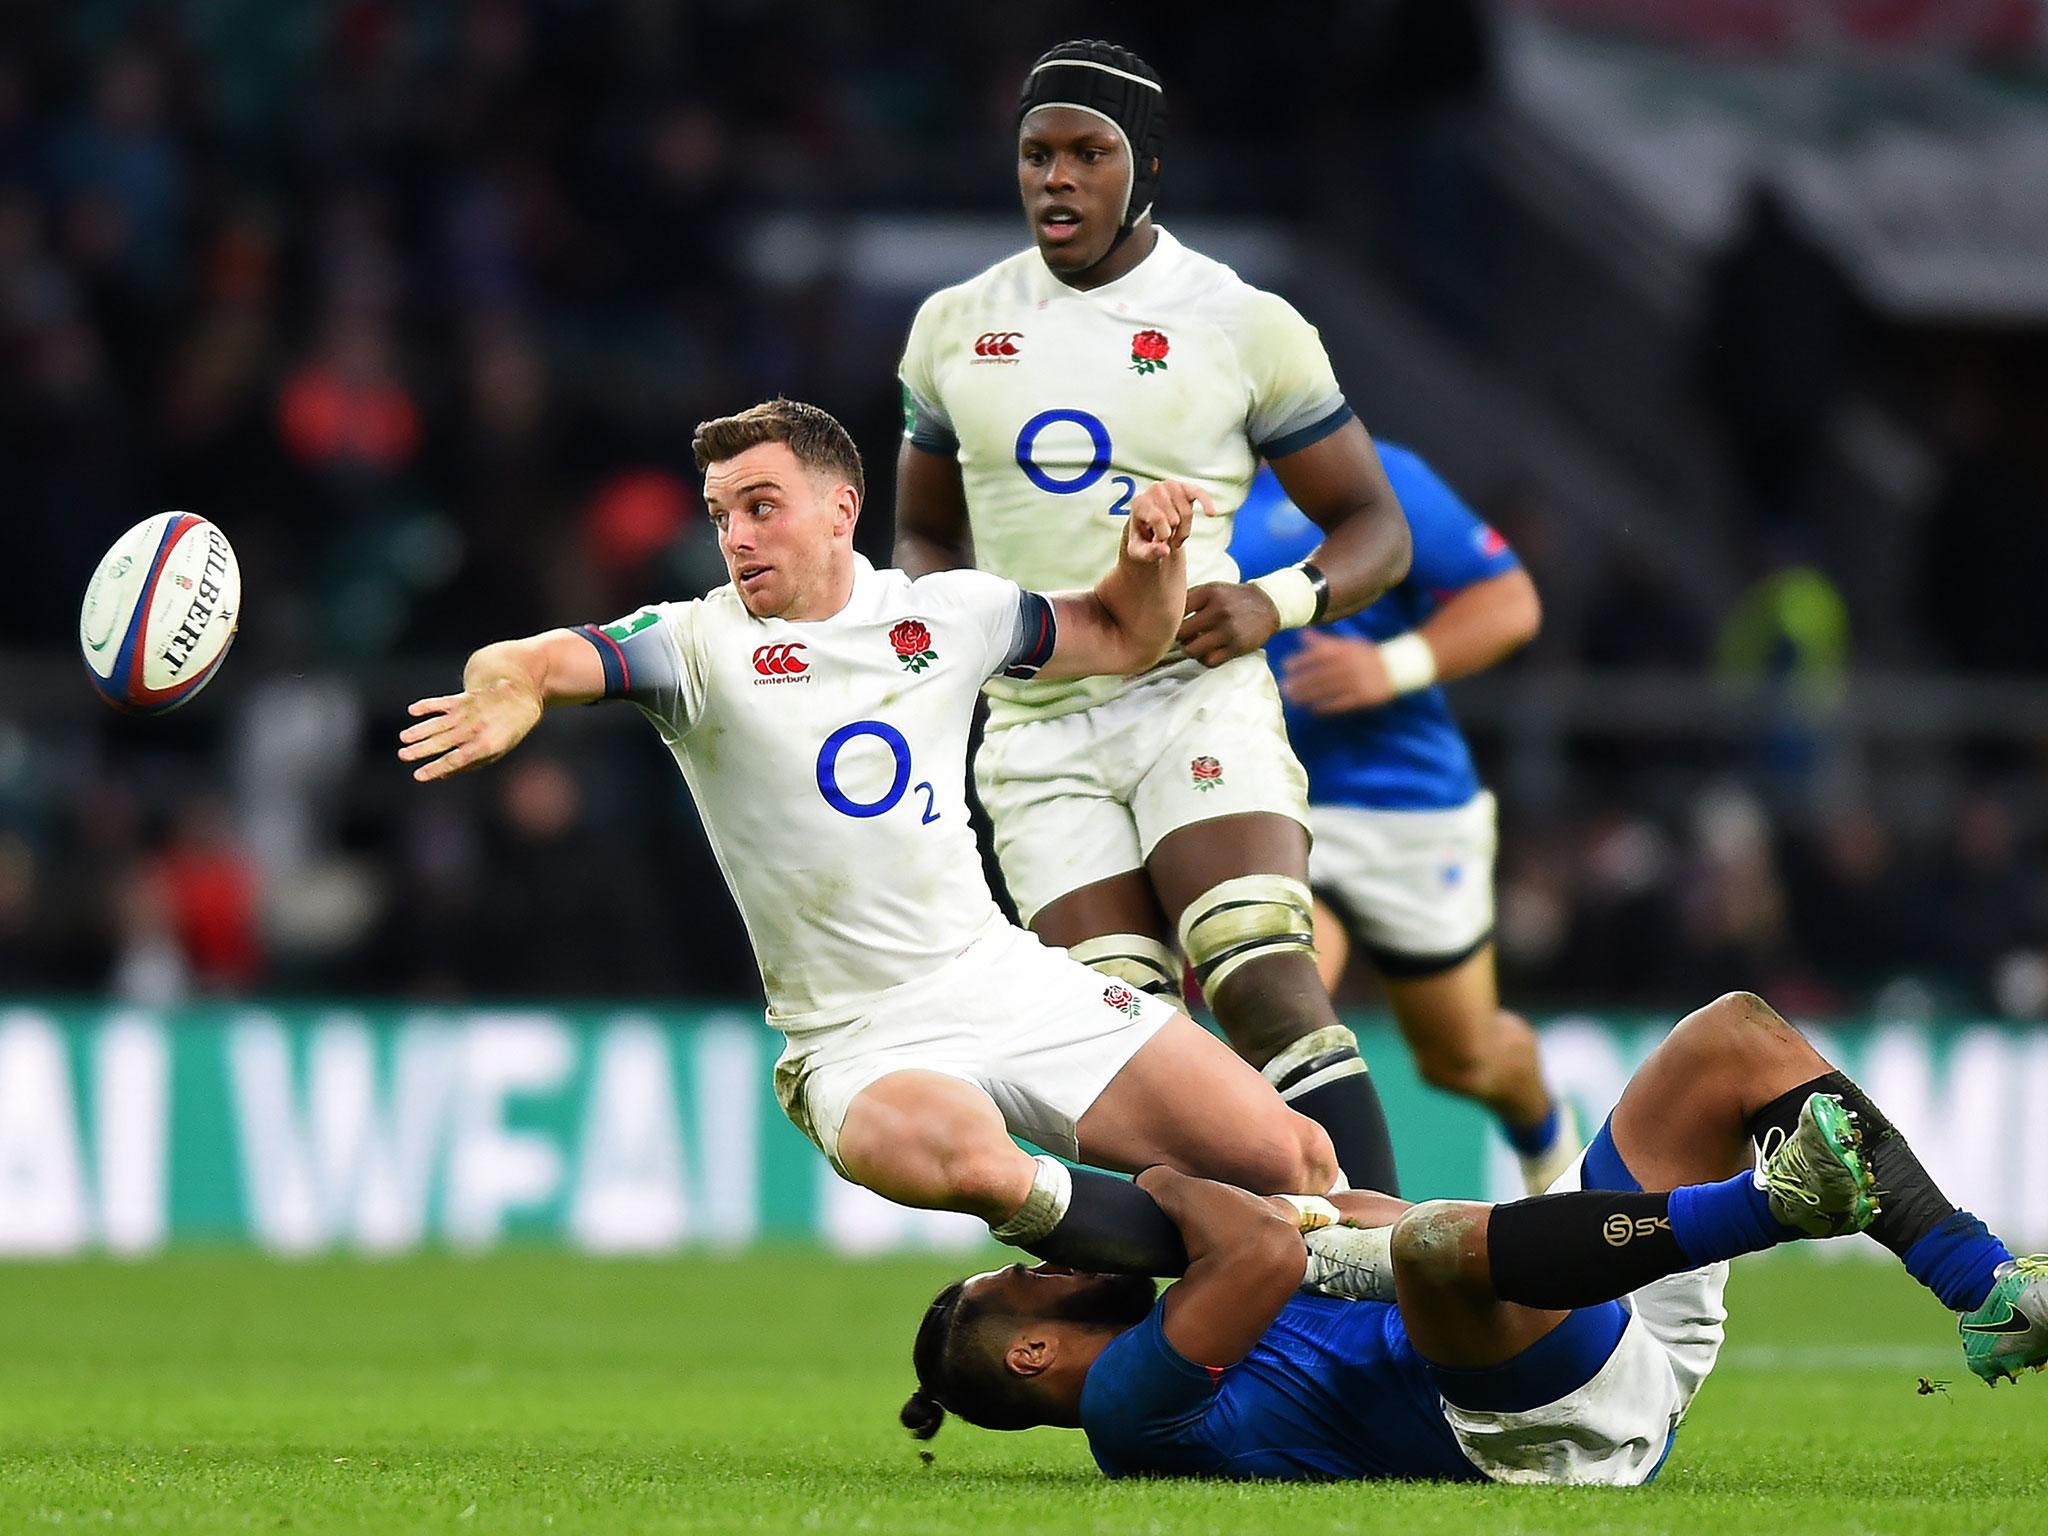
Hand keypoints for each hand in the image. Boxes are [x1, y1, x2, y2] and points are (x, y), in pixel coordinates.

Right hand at [397, 673, 542, 781]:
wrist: (519, 700)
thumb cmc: (505, 733)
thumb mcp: (494, 753)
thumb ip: (469, 764)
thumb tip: (441, 775)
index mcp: (485, 745)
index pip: (456, 760)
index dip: (436, 768)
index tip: (418, 776)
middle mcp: (475, 728)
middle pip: (443, 741)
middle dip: (422, 749)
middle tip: (403, 755)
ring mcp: (469, 712)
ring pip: (440, 723)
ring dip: (420, 730)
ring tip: (404, 738)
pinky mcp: (463, 699)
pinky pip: (443, 702)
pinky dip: (428, 705)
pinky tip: (412, 711)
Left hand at [1123, 479, 1209, 561]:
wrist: (1148, 528)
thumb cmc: (1142, 539)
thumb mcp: (1139, 551)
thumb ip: (1149, 553)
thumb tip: (1165, 550)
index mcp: (1139, 502)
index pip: (1158, 518)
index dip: (1163, 535)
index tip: (1159, 542)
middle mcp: (1154, 490)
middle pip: (1174, 518)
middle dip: (1174, 535)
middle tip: (1168, 541)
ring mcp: (1171, 486)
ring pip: (1187, 513)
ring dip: (1185, 531)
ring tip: (1176, 537)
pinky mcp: (1185, 488)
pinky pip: (1199, 493)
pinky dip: (1206, 502)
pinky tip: (1211, 513)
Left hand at [1177, 582, 1279, 666]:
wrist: (1268, 604)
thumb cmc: (1232, 598)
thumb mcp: (1212, 589)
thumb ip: (1190, 598)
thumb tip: (1162, 614)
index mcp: (1209, 592)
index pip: (1176, 610)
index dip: (1170, 620)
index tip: (1171, 624)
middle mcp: (1218, 610)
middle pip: (1180, 633)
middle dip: (1179, 637)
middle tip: (1184, 637)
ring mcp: (1228, 629)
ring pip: (1192, 650)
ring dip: (1190, 650)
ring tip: (1195, 645)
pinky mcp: (1237, 646)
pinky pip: (1209, 661)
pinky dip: (1204, 660)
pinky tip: (1208, 653)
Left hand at [1280, 629, 1394, 713]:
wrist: (1397, 666)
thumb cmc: (1366, 655)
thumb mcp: (1346, 644)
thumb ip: (1323, 642)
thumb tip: (1301, 634)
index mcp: (1344, 651)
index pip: (1317, 655)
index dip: (1300, 660)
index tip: (1285, 666)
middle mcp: (1348, 665)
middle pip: (1319, 674)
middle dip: (1300, 681)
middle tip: (1283, 688)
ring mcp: (1356, 681)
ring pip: (1328, 690)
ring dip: (1309, 695)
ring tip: (1293, 700)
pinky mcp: (1363, 696)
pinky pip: (1342, 703)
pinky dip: (1327, 706)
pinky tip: (1314, 709)